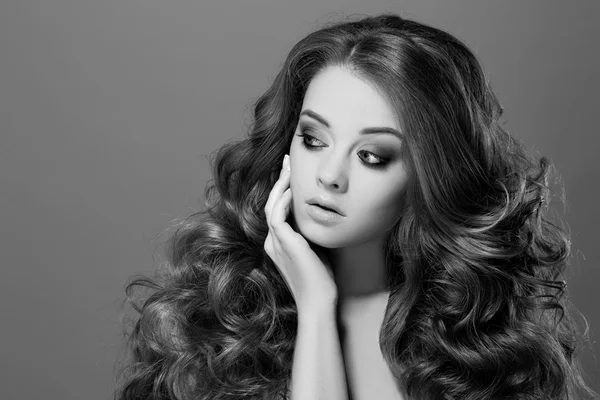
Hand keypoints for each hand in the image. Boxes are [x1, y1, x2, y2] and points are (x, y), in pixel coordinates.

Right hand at [264, 154, 337, 314]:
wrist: (318, 301)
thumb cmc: (322, 280)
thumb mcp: (317, 249)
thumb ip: (313, 233)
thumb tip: (325, 214)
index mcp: (279, 243)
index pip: (277, 209)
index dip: (284, 189)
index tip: (293, 173)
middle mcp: (273, 241)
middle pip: (271, 202)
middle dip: (280, 180)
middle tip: (288, 161)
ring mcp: (275, 242)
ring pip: (272, 205)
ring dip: (281, 184)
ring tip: (290, 167)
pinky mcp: (283, 243)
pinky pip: (277, 215)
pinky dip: (283, 200)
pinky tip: (294, 188)